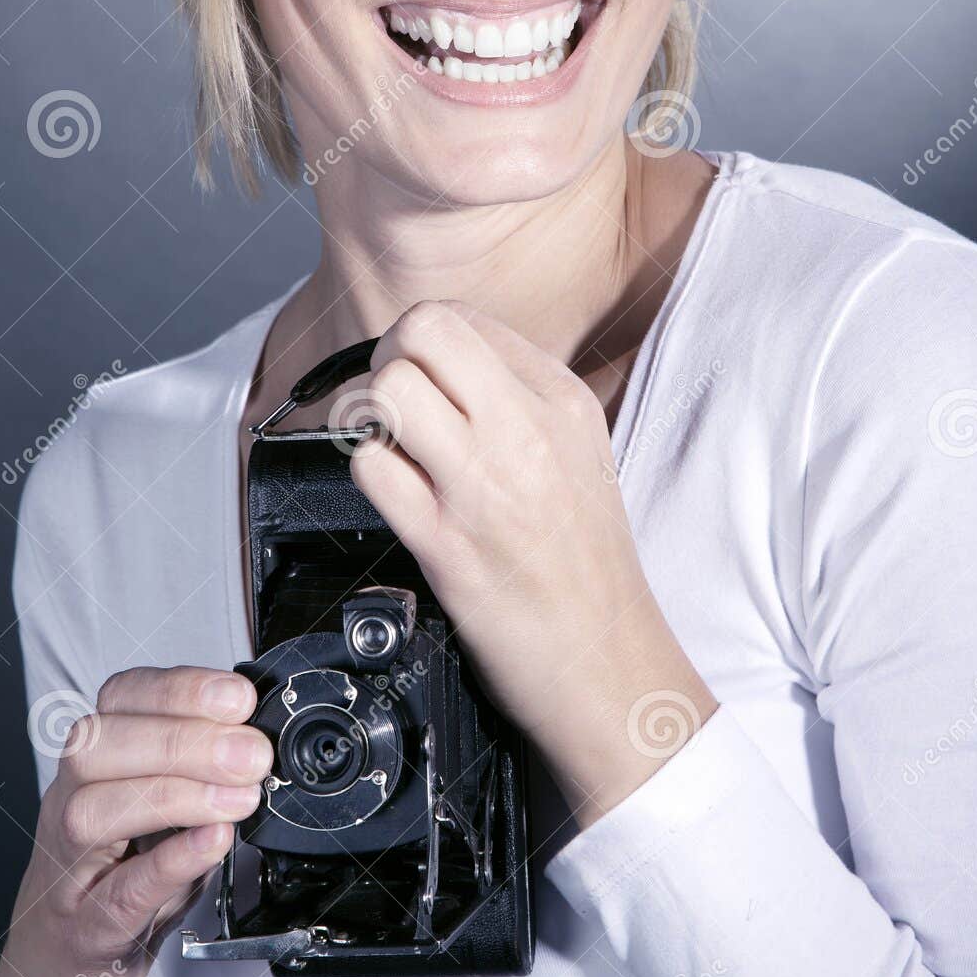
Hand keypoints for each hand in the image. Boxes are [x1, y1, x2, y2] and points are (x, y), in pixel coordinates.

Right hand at [0, 665, 270, 976]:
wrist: (66, 961)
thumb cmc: (122, 870)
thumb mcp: (165, 803)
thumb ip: (205, 767)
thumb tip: (261, 736)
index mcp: (96, 757)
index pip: (122, 697)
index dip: (182, 689)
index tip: (239, 698)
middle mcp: (70, 799)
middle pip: (101, 746)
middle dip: (185, 739)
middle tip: (251, 755)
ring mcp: (71, 865)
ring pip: (95, 811)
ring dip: (177, 795)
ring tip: (240, 799)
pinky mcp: (89, 927)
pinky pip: (120, 890)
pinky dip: (170, 863)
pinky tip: (212, 842)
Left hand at [349, 300, 715, 827]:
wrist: (609, 660)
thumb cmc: (586, 561)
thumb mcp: (579, 450)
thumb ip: (519, 396)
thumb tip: (444, 360)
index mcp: (560, 398)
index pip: (459, 316)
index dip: (418, 343)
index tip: (419, 380)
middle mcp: (526, 429)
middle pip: (420, 331)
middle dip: (385, 360)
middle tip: (392, 406)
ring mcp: (485, 485)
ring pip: (387, 391)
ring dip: (368, 418)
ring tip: (390, 450)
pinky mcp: (447, 543)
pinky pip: (370, 468)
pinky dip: (367, 475)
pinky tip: (396, 496)